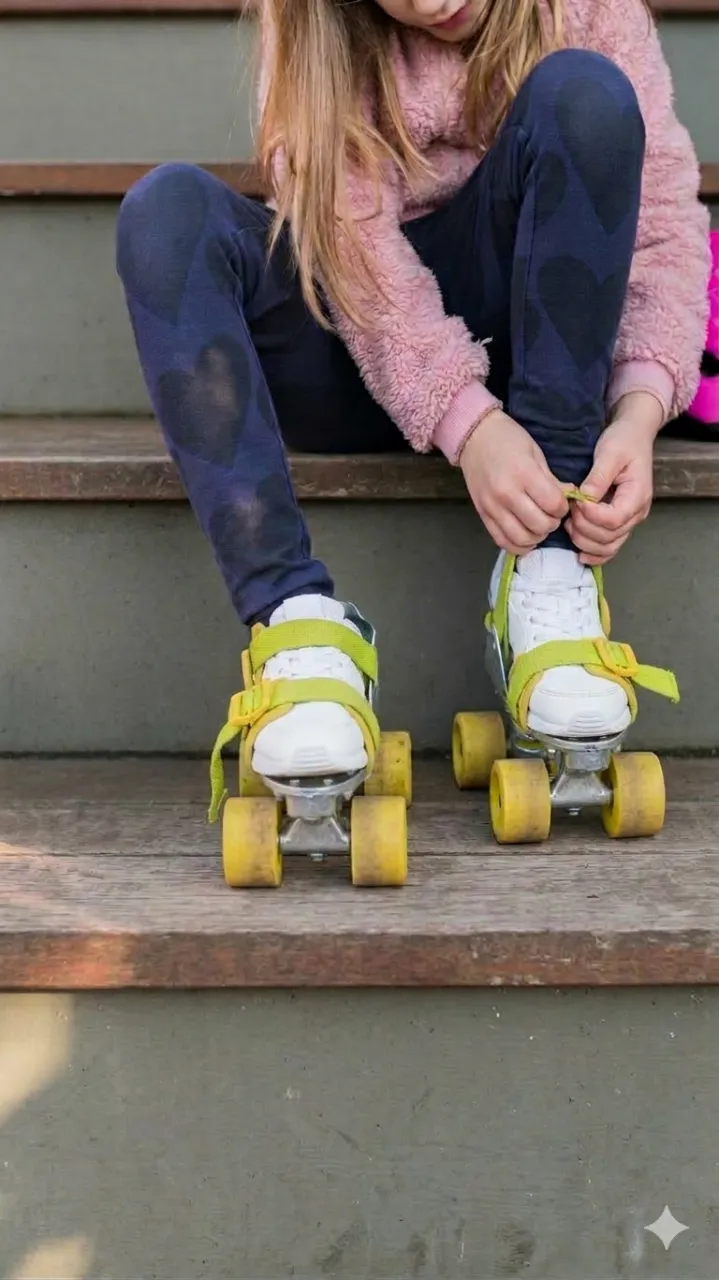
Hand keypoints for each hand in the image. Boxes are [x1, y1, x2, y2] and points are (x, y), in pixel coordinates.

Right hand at [460, 409, 568, 553]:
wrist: (474, 437)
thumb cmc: (508, 440)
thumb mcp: (536, 453)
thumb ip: (551, 480)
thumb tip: (569, 497)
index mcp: (523, 474)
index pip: (553, 505)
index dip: (563, 507)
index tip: (560, 502)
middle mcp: (506, 494)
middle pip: (540, 525)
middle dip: (552, 523)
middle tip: (551, 514)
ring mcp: (492, 507)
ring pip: (522, 538)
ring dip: (536, 536)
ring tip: (538, 525)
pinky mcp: (483, 516)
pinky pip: (502, 542)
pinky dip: (518, 545)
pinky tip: (525, 535)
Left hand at [567, 405, 659, 564]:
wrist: (634, 436)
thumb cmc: (623, 441)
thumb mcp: (610, 453)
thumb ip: (598, 478)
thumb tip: (584, 497)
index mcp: (637, 495)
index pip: (613, 519)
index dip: (590, 516)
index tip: (576, 501)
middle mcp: (636, 513)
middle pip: (609, 537)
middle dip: (583, 528)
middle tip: (570, 510)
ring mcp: (629, 520)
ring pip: (609, 546)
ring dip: (585, 541)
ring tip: (569, 524)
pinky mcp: (619, 523)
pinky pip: (609, 547)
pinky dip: (594, 553)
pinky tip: (579, 552)